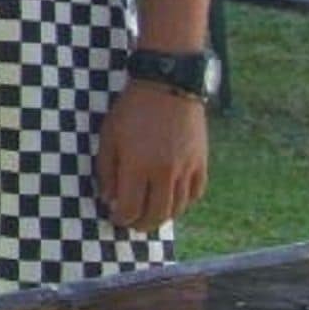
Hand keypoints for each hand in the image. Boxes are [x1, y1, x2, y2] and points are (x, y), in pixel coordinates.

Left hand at [96, 81, 208, 231]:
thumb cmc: (132, 110)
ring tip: (152, 215)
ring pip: (177, 208)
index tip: (115, 216)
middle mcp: (164, 171)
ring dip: (163, 217)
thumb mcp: (109, 136)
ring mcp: (186, 168)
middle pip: (156, 215)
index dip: (121, 218)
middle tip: (133, 224)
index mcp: (137, 166)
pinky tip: (173, 201)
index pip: (130, 208)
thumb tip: (109, 199)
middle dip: (141, 224)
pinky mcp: (201, 161)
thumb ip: (106, 171)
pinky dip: (184, 203)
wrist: (167, 85)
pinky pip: (195, 194)